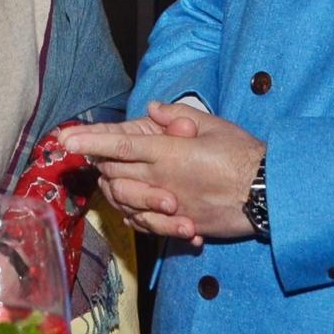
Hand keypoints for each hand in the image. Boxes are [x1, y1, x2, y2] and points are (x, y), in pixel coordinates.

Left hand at [62, 102, 264, 241]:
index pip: (119, 144)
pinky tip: (133, 204)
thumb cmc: (244, 155)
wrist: (269, 194)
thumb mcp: (214, 124)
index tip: (65, 140)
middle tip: (89, 154)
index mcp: (169, 151)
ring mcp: (169, 205)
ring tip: (109, 177)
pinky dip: (131, 213)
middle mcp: (163, 179)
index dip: (89, 141)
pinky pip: (143, 223)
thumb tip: (154, 109)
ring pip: (123, 199)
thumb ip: (178, 116)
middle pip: (114, 173)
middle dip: (97, 164)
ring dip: (112, 187)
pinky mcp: (179, 224)